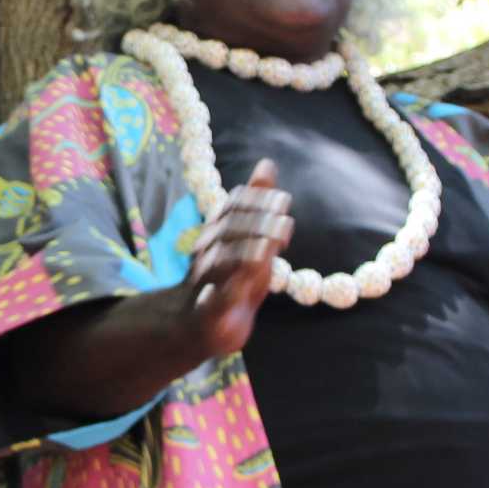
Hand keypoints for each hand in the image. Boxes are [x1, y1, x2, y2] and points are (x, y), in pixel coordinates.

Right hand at [177, 159, 290, 362]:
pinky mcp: (210, 309)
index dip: (256, 200)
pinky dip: (234, 285)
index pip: (231, 206)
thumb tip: (267, 164)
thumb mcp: (250, 238)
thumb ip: (258, 204)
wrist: (203, 324)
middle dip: (257, 221)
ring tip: (275, 243)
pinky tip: (256, 274)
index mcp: (217, 232)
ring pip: (221, 259)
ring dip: (249, 248)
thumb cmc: (231, 276)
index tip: (283, 199)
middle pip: (228, 229)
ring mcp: (206, 280)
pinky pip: (218, 296)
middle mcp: (206, 252)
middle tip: (285, 218)